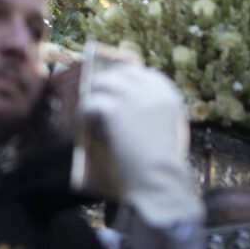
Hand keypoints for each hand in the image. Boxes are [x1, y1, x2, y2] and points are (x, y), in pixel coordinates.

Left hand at [78, 63, 202, 225]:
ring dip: (94, 97)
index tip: (114, 88)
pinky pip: (90, 103)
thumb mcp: (167, 124)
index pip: (140, 72)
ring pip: (102, 84)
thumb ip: (152, 106)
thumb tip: (126, 97)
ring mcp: (131, 97)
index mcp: (167, 92)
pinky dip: (84, 113)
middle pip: (118, 74)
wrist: (159, 176)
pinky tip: (82, 123)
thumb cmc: (163, 159)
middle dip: (105, 84)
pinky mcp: (113, 109)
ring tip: (89, 112)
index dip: (123, 77)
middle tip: (97, 98)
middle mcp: (150, 89)